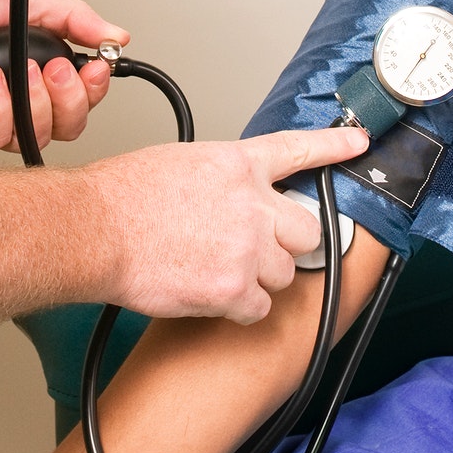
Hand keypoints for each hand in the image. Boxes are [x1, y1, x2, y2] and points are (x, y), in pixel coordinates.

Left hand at [0, 0, 128, 155]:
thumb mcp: (28, 1)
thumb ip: (76, 19)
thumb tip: (118, 36)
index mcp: (37, 77)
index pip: (82, 100)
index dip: (94, 89)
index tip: (97, 64)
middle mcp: (17, 105)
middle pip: (69, 127)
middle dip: (72, 100)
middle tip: (56, 68)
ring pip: (36, 137)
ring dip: (37, 103)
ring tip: (22, 69)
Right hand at [89, 126, 368, 322]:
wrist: (93, 229)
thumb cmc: (119, 198)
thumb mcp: (178, 163)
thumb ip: (219, 179)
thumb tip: (228, 198)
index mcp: (236, 164)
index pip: (297, 150)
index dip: (333, 146)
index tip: (358, 142)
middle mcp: (252, 202)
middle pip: (306, 230)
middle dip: (286, 244)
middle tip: (252, 251)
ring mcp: (248, 247)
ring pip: (284, 274)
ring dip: (259, 279)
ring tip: (214, 272)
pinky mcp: (235, 288)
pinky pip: (259, 308)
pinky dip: (239, 309)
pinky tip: (209, 296)